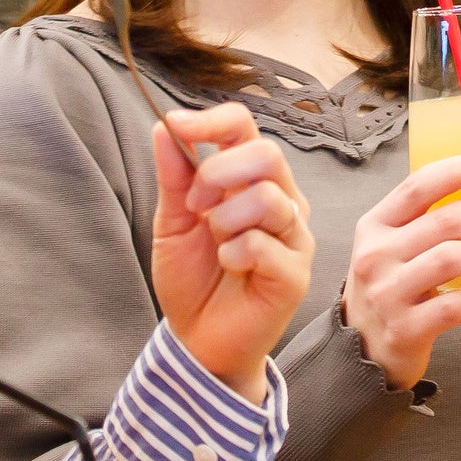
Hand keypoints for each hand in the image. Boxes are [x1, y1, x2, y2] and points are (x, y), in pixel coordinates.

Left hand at [150, 102, 312, 403]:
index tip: (176, 125)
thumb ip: (174, 177)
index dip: (212, 120)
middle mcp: (281, 200)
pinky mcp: (296, 272)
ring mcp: (293, 236)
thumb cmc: (193, 279)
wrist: (198, 340)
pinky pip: (264, 244)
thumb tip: (164, 126)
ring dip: (225, 220)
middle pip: (267, 153)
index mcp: (250, 179)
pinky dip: (233, 254)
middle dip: (219, 172)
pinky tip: (230, 267)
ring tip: (215, 243)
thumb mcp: (172, 223)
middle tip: (195, 206)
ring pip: (268, 198)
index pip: (245, 127)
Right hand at [340, 154, 460, 389]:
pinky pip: (451, 307)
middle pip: (447, 221)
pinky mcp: (403, 330)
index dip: (458, 172)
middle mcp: (377, 255)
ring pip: (451, 259)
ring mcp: (388, 293)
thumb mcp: (389, 249)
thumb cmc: (388, 290)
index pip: (418, 186)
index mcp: (375, 226)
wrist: (359, 351)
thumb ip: (423, 224)